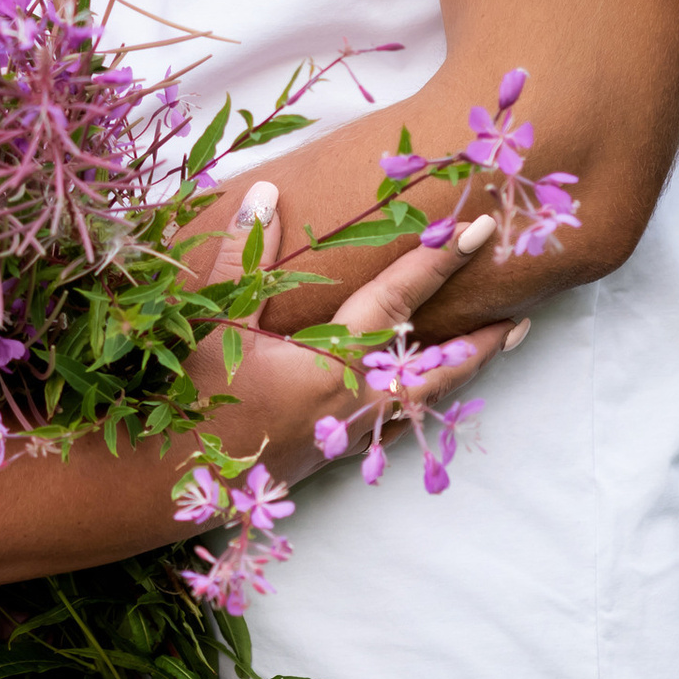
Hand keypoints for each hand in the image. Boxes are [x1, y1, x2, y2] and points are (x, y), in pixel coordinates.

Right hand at [196, 184, 522, 483]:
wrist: (154, 484)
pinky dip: (418, 403)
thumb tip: (267, 193)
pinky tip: (419, 395)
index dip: (440, 260)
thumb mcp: (209, 322)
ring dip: (459, 373)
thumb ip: (243, 257)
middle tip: (524, 315)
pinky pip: (389, 426)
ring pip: (419, 403)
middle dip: (481, 340)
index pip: (398, 300)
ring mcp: (341, 436)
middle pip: (434, 368)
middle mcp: (349, 404)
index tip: (482, 228)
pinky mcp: (326, 454)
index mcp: (329, 366)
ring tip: (494, 348)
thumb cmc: (183, 399)